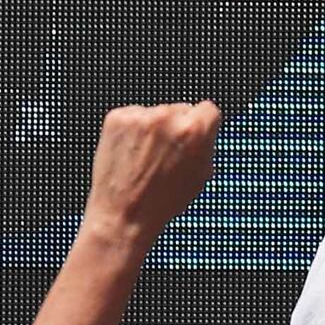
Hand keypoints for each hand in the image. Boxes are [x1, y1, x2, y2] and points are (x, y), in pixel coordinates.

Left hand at [81, 101, 220, 242]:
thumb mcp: (201, 175)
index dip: (202, 126)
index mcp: (195, 130)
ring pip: (155, 113)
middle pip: (180, 109)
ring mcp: (140, 117)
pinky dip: (132, 131)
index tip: (193, 138)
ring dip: (153, 129)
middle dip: (176, 128)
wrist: (123, 215)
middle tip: (166, 155)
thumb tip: (204, 129)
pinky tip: (131, 153)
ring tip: (145, 158)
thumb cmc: (163, 202)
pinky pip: (133, 116)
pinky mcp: (117, 118)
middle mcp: (168, 118)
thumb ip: (206, 146)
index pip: (208, 109)